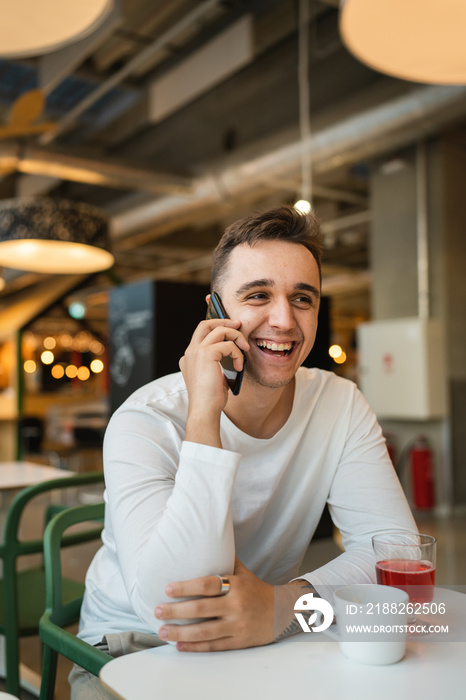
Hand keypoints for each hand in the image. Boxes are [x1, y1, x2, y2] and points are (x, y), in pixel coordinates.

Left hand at [154, 557, 274, 651]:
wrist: (282, 612)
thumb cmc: (256, 589)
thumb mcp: (243, 572)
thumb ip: (225, 560)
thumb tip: (206, 539)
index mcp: (236, 585)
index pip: (207, 585)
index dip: (186, 587)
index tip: (167, 589)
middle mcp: (236, 605)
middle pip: (202, 609)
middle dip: (176, 611)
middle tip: (157, 610)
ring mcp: (237, 625)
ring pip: (204, 631)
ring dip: (180, 633)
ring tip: (162, 631)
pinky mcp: (239, 642)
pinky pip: (213, 646)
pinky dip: (195, 646)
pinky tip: (179, 645)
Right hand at [179, 318, 248, 445]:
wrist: (204, 410)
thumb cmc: (210, 398)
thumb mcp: (213, 376)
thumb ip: (217, 362)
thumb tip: (232, 351)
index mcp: (189, 357)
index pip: (201, 333)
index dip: (216, 328)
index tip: (231, 328)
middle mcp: (190, 352)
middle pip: (205, 324)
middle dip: (224, 321)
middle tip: (238, 325)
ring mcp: (196, 351)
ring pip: (219, 330)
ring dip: (236, 336)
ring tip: (244, 348)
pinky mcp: (206, 354)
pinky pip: (228, 345)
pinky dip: (238, 353)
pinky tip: (239, 366)